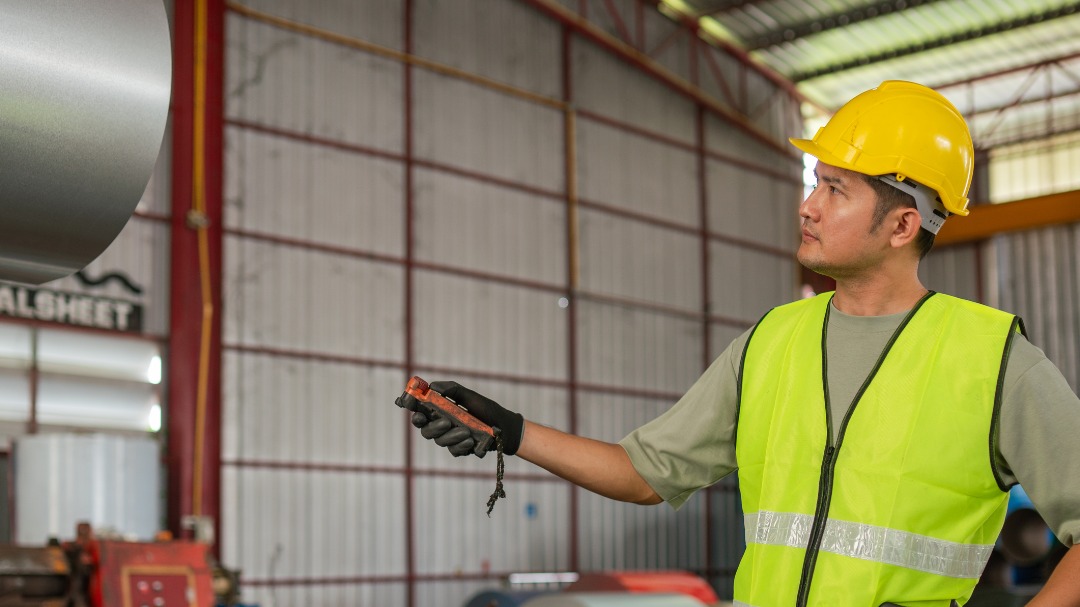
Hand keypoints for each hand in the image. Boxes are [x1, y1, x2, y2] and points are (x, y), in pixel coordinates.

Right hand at [399, 380, 523, 456]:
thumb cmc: (486, 409)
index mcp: (440, 411)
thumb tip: (433, 386)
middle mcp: (441, 426)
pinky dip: (461, 446)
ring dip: (452, 436)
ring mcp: (450, 439)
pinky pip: (453, 451)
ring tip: (467, 432)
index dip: (415, 415)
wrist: (504, 426)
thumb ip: (452, 389)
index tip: (418, 415)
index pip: (421, 414)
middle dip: (434, 427)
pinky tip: (470, 441)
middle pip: (426, 431)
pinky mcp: (459, 449)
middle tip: (447, 422)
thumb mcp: (470, 396)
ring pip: (440, 441)